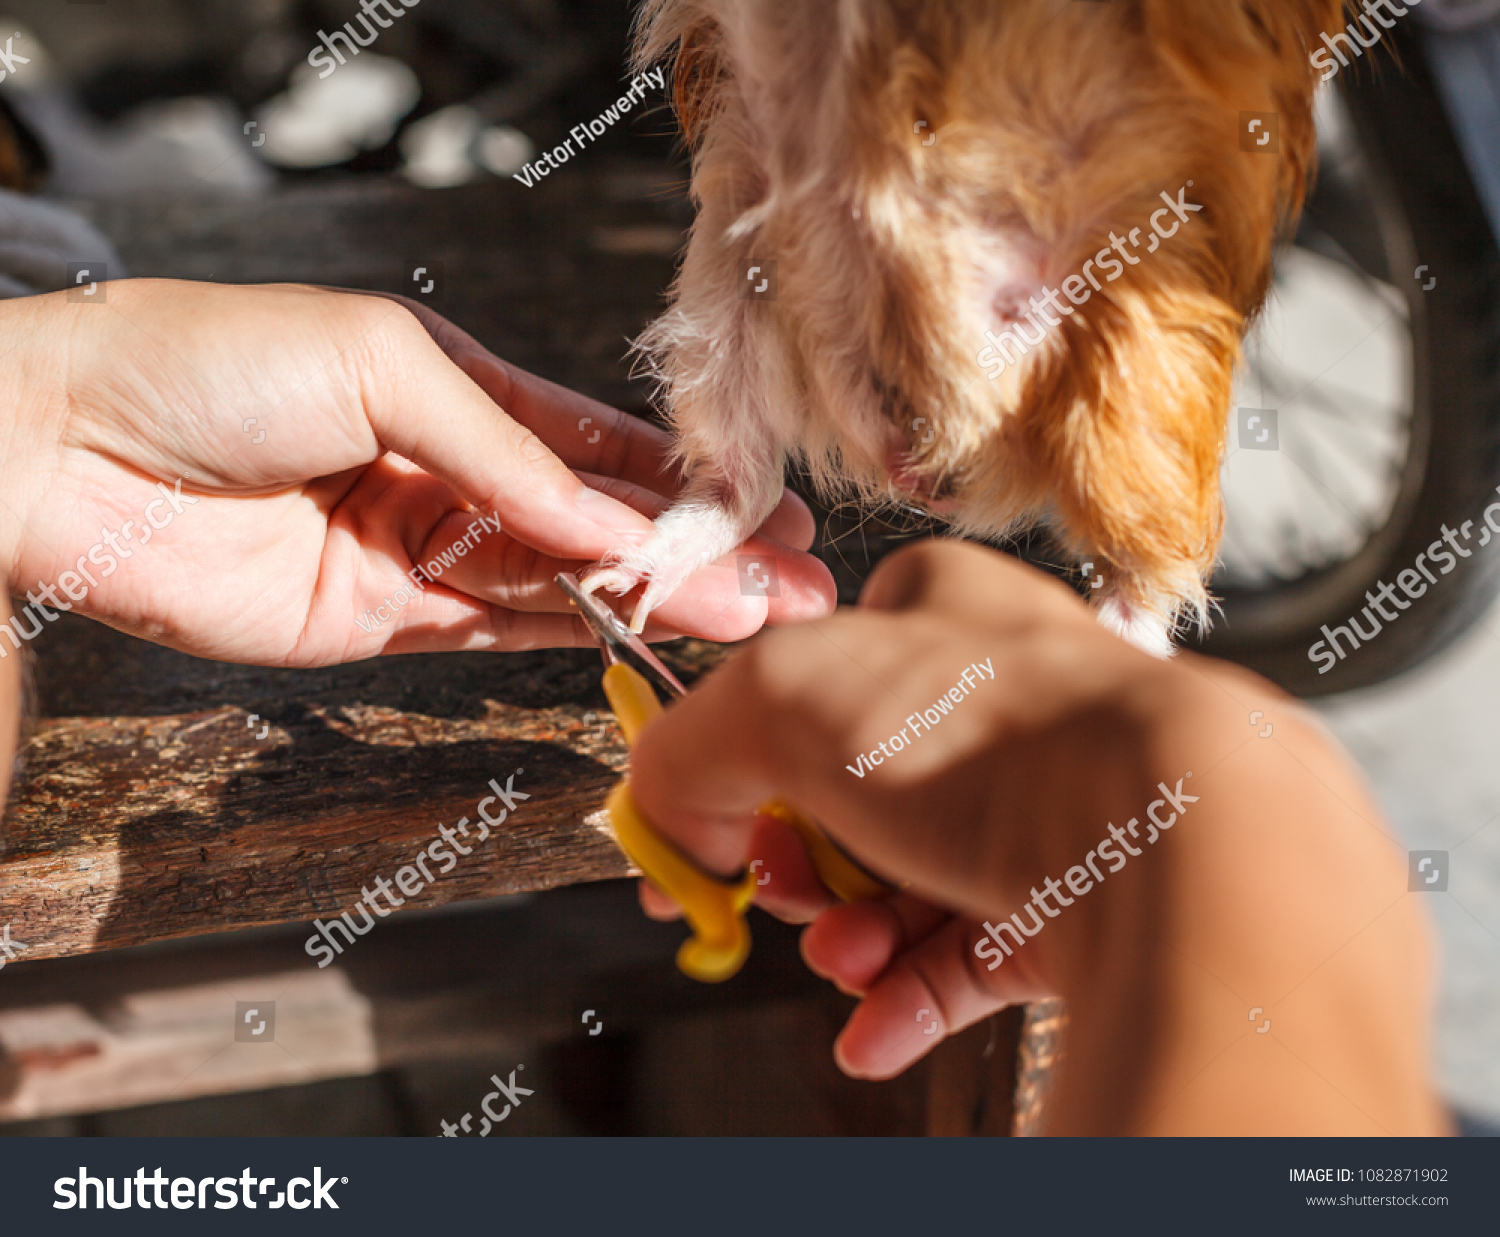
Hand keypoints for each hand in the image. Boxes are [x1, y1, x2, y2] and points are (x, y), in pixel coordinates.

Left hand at [0, 280, 833, 664]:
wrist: (63, 450)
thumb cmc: (206, 362)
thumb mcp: (384, 366)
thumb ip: (507, 454)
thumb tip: (612, 527)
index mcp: (460, 387)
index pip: (598, 443)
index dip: (686, 480)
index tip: (768, 510)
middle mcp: (454, 472)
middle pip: (601, 523)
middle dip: (700, 553)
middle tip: (792, 587)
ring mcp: (425, 549)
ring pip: (569, 583)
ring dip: (662, 601)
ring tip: (752, 618)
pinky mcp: (388, 619)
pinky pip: (503, 628)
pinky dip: (579, 632)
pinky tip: (654, 634)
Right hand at [628, 541, 1442, 1135]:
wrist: (1171, 834)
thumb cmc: (993, 729)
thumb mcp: (781, 697)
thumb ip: (690, 741)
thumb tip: (666, 804)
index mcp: (943, 612)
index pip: (820, 666)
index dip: (748, 749)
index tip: (708, 821)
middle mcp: (1006, 698)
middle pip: (861, 789)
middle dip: (803, 859)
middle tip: (782, 890)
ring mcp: (1055, 798)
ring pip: (917, 877)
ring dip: (854, 933)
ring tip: (843, 960)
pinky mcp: (1094, 893)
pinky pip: (981, 950)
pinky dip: (913, 994)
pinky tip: (875, 1029)